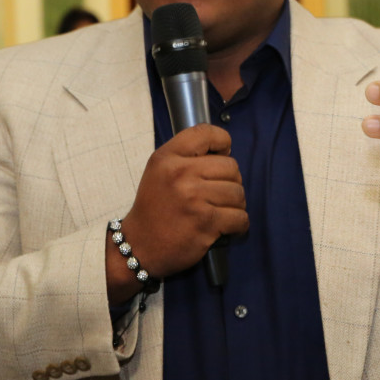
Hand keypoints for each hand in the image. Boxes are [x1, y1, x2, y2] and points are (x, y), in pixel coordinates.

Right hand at [107, 124, 246, 299]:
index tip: (222, 156)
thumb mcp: (160, 170)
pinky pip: (240, 217)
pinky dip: (239, 225)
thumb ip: (187, 155)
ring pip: (238, 193)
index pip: (206, 133)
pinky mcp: (206, 223)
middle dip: (231, 181)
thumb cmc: (155, 207)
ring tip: (221, 211)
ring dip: (236, 204)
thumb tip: (226, 154)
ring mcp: (194, 199)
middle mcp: (180, 174)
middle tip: (218, 193)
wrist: (139, 246)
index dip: (222, 143)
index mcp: (167, 157)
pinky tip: (227, 227)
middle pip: (231, 167)